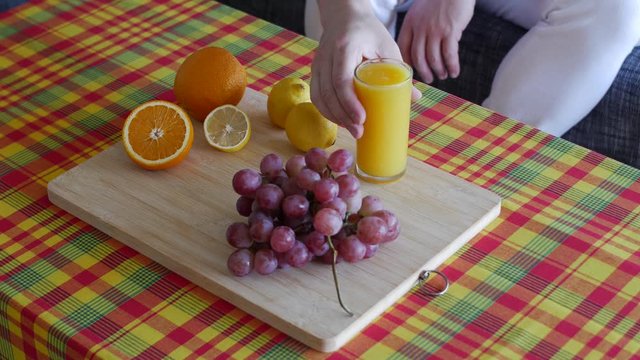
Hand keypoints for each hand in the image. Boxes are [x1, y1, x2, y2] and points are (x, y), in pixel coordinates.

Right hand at [311, 2, 420, 138]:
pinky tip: (340, 120)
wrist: (345, 17)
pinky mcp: (315, 71)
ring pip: (319, 97)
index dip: (350, 102)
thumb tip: (415, 98)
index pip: (341, 79)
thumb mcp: (387, 47)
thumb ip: (399, 71)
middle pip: (329, 93)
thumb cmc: (368, 32)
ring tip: (352, 129)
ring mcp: (318, 64)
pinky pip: (316, 96)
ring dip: (335, 117)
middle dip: (343, 116)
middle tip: (360, 131)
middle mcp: (326, 56)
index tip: (362, 119)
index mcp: (345, 47)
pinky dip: (327, 111)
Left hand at [398, 0, 474, 82]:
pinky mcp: (450, 31)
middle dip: (424, 72)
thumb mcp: (421, 12)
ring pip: (433, 58)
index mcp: (410, 23)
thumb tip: (423, 49)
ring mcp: (435, 30)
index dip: (407, 63)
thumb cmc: (440, 0)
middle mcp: (420, 28)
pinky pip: (449, 54)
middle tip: (429, 79)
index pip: (403, 48)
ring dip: (438, 70)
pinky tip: (454, 72)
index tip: (411, 72)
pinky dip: (451, 66)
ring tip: (443, 75)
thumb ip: (419, 28)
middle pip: (418, 57)